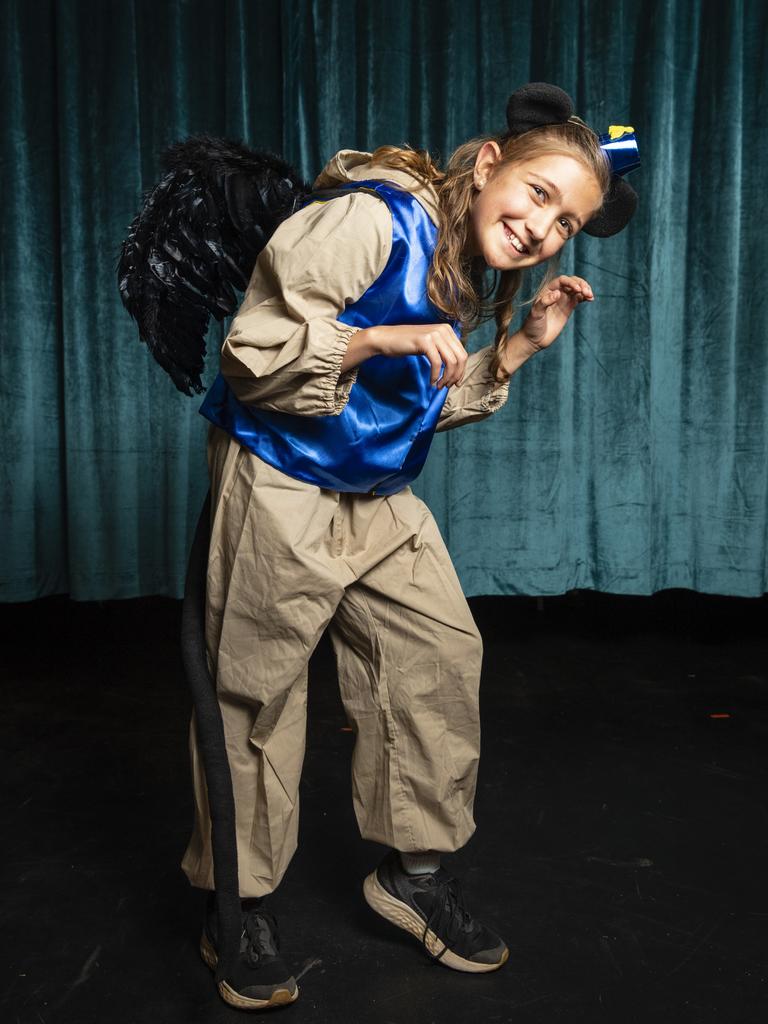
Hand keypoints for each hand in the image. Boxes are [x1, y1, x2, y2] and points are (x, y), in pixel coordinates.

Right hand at [342, 323, 466, 387]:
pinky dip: (436, 375)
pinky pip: (437, 363)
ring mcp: (434, 334)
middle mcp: (443, 330)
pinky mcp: (425, 341)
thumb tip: (458, 369)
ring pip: (451, 362)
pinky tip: (431, 382)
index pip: (463, 353)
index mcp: (447, 330)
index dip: (461, 371)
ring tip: (439, 386)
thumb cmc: (407, 344)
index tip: (454, 383)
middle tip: (446, 386)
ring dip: (446, 378)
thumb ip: (443, 351)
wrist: (386, 338)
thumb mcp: (430, 345)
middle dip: (455, 376)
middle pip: (460, 358)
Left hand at [519, 275, 594, 351]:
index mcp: (547, 290)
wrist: (535, 339)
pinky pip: (579, 298)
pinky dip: (585, 297)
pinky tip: (590, 299)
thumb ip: (545, 302)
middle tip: (587, 292)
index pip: (562, 280)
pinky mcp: (569, 308)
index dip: (571, 282)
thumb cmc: (532, 325)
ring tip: (590, 296)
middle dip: (581, 284)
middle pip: (572, 282)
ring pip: (577, 289)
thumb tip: (558, 293)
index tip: (577, 289)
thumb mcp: (536, 313)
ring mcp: (563, 300)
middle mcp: (556, 292)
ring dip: (585, 289)